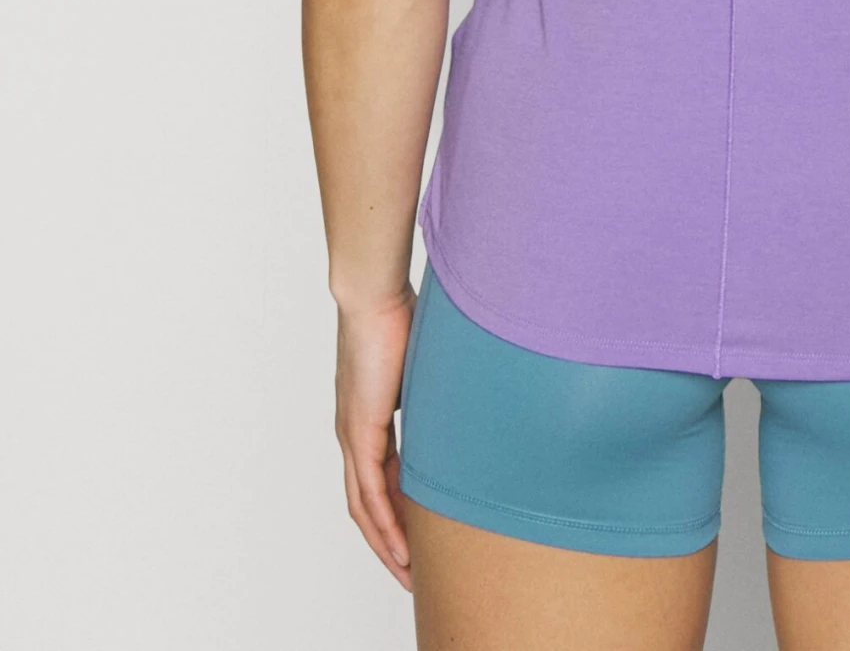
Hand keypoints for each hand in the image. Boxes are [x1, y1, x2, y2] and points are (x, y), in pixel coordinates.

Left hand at [334, 287, 416, 589]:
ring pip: (364, 507)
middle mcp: (354, 432)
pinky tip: (400, 548)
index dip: (398, 510)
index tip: (420, 535)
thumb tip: (479, 379)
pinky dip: (384, 524)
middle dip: (388, 542)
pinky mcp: (358, 430)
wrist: (372, 292)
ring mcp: (352, 434)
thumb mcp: (428, 362)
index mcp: (368, 415)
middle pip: (366, 504)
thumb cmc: (400, 310)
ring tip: (408, 574)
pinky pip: (369, 492)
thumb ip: (443, 383)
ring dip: (385, 544)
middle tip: (411, 572)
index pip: (380, 477)